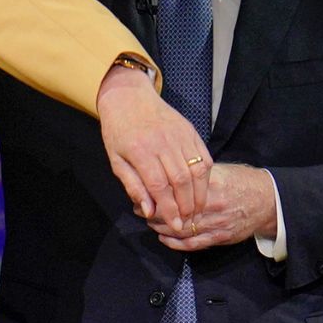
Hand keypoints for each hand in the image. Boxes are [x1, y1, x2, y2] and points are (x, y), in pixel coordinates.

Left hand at [96, 62, 209, 230]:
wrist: (129, 97)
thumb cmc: (118, 131)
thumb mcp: (117, 160)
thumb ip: (134, 186)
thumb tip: (150, 211)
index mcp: (139, 151)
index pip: (159, 186)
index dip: (169, 209)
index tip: (177, 225)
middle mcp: (162, 143)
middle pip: (182, 180)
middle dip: (187, 205)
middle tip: (189, 221)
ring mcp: (179, 135)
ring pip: (197, 170)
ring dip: (199, 194)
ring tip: (196, 209)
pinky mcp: (190, 131)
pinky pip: (204, 157)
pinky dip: (205, 176)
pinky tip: (202, 189)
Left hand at [150, 163, 277, 251]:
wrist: (268, 200)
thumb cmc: (240, 181)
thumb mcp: (218, 170)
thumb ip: (193, 173)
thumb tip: (166, 171)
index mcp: (209, 185)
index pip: (175, 191)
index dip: (156, 194)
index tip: (143, 191)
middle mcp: (211, 206)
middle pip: (174, 212)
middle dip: (154, 211)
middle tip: (140, 208)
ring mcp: (216, 224)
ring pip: (181, 229)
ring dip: (161, 227)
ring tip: (149, 220)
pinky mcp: (221, 237)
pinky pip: (194, 244)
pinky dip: (175, 243)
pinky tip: (163, 237)